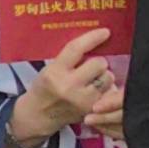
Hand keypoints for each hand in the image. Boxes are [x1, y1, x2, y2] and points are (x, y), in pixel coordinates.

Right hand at [8, 29, 125, 147]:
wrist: (39, 115)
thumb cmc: (44, 88)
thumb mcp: (49, 69)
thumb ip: (69, 58)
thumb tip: (94, 42)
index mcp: (54, 72)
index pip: (76, 49)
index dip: (93, 38)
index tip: (105, 32)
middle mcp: (69, 86)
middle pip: (99, 63)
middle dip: (98, 63)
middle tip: (90, 66)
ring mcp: (82, 100)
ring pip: (108, 77)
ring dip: (103, 76)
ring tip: (92, 80)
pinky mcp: (92, 110)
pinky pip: (110, 93)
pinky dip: (106, 90)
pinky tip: (95, 92)